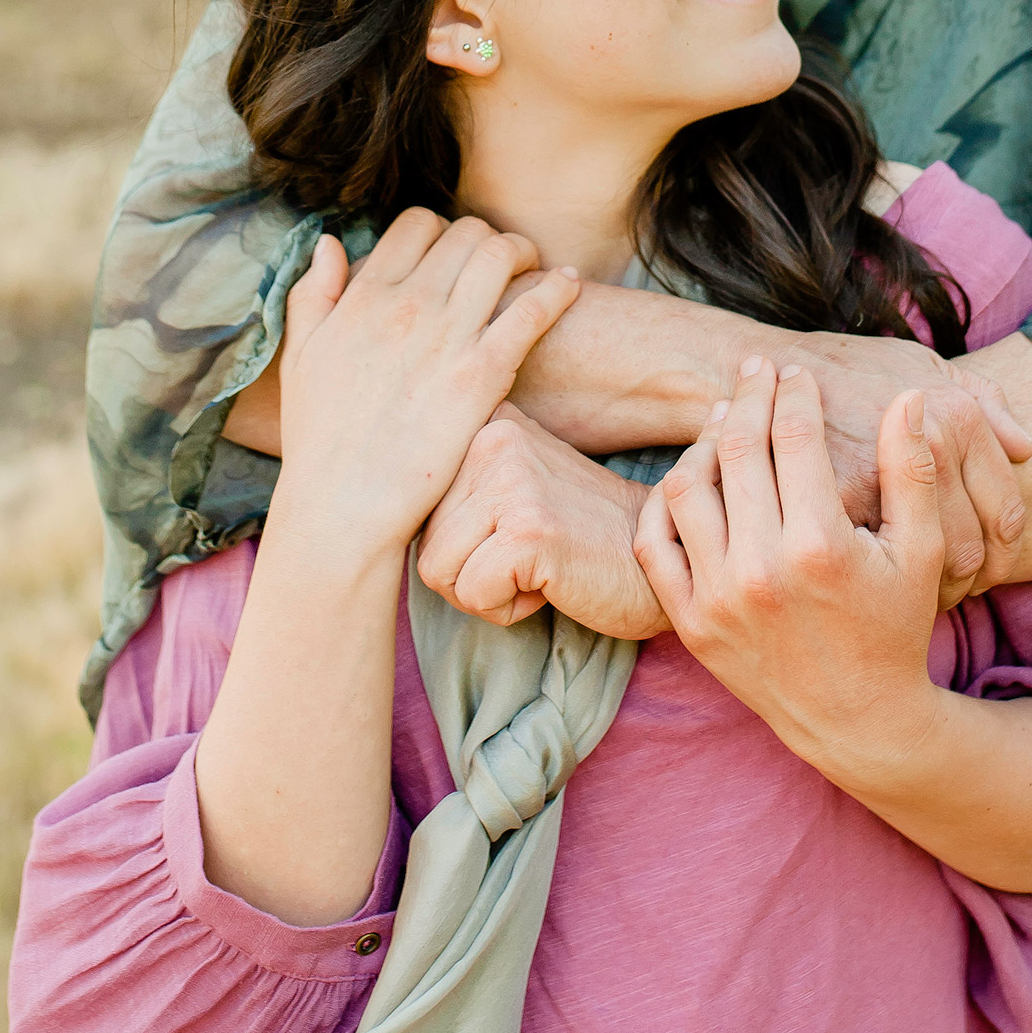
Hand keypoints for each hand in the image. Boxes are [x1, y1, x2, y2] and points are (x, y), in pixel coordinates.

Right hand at [274, 209, 580, 561]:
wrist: (343, 506)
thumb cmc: (320, 439)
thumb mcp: (301, 356)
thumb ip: (314, 293)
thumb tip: (330, 243)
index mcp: (364, 295)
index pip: (417, 224)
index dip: (441, 231)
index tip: (453, 255)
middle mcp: (407, 304)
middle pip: (467, 233)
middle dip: (488, 240)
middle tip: (503, 263)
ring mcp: (447, 337)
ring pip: (502, 255)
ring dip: (524, 253)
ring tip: (535, 271)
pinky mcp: (483, 374)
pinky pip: (532, 310)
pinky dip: (557, 290)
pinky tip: (569, 288)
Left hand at [418, 406, 665, 639]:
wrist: (661, 559)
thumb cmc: (580, 536)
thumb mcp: (512, 486)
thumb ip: (455, 487)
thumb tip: (370, 515)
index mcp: (484, 422)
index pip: (414, 508)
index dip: (458, 544)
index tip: (510, 535)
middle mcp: (493, 437)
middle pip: (422, 542)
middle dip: (468, 572)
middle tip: (529, 557)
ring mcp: (512, 480)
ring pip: (438, 572)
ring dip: (486, 592)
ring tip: (538, 567)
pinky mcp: (528, 530)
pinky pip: (473, 596)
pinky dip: (508, 610)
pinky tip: (551, 584)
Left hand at [634, 360, 944, 767]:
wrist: (858, 720)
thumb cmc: (895, 626)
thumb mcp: (923, 552)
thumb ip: (912, 471)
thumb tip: (907, 399)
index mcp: (820, 546)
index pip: (794, 438)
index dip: (794, 393)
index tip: (796, 372)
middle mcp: (760, 570)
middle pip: (737, 450)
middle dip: (748, 397)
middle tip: (755, 370)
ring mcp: (717, 598)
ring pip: (687, 487)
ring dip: (704, 442)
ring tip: (724, 418)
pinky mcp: (689, 622)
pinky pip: (654, 541)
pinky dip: (664, 501)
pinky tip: (692, 474)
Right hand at [749, 333, 1031, 604]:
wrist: (770, 373)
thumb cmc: (850, 370)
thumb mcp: (921, 365)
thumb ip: (982, 399)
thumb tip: (1025, 447)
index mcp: (956, 415)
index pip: (1005, 511)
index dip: (1004, 548)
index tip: (990, 566)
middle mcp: (929, 444)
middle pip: (974, 549)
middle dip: (971, 581)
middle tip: (956, 591)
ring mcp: (885, 481)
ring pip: (934, 568)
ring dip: (934, 591)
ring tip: (923, 594)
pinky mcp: (837, 510)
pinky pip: (881, 568)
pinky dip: (888, 589)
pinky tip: (884, 590)